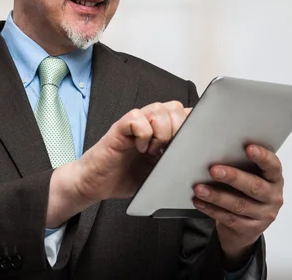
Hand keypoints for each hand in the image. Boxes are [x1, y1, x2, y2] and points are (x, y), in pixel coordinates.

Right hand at [76, 101, 190, 201]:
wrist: (96, 184)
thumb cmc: (125, 177)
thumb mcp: (159, 172)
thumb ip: (175, 161)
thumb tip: (196, 160)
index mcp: (162, 131)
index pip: (185, 114)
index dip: (192, 124)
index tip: (192, 144)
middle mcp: (149, 123)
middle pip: (175, 107)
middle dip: (178, 128)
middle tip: (170, 150)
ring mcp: (134, 124)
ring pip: (158, 109)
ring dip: (161, 131)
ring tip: (153, 151)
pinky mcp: (119, 128)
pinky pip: (136, 118)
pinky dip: (143, 134)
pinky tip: (139, 148)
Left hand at [192, 145, 283, 269]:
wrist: (248, 226)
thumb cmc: (246, 191)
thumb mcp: (250, 176)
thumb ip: (241, 165)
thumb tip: (216, 152)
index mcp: (275, 179)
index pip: (273, 166)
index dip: (263, 157)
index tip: (248, 148)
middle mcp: (273, 197)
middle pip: (254, 187)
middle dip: (233, 177)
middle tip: (213, 170)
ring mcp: (263, 215)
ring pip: (239, 205)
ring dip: (216, 196)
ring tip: (199, 189)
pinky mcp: (250, 229)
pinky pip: (228, 218)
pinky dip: (211, 209)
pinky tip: (199, 201)